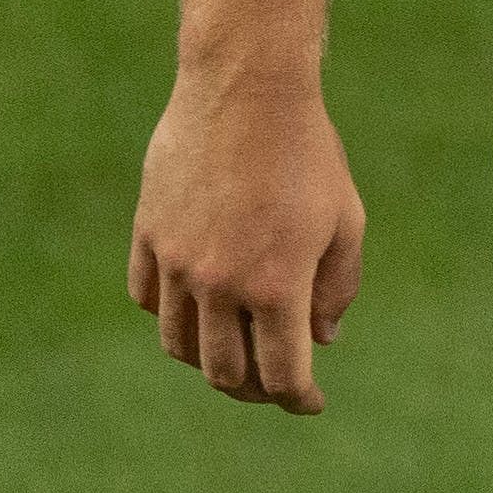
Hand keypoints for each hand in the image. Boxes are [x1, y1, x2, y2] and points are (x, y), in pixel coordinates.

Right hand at [128, 66, 365, 414]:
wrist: (247, 90)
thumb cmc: (308, 154)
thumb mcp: (345, 221)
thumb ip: (335, 288)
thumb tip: (320, 340)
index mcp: (275, 286)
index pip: (281, 374)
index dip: (298, 399)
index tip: (310, 402)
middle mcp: (218, 284)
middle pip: (224, 373)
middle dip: (253, 390)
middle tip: (273, 382)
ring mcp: (175, 262)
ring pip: (179, 343)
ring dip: (208, 360)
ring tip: (235, 351)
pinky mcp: (148, 235)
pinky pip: (147, 299)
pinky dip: (170, 315)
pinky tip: (197, 308)